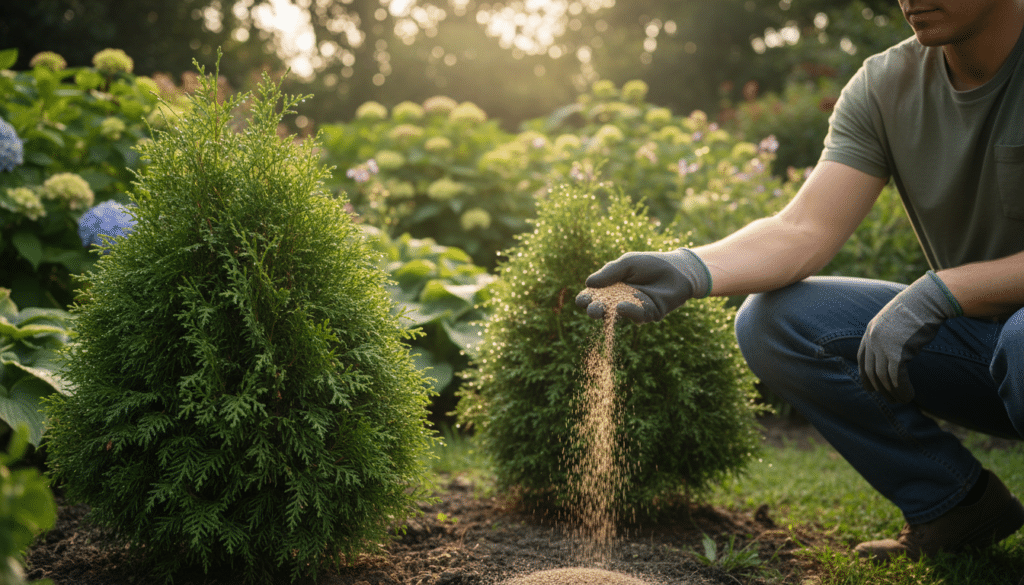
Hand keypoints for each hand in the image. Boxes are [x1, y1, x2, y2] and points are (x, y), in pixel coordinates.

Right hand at [574, 249, 710, 322]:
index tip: (581, 300)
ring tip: (598, 311)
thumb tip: (588, 283)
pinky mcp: (649, 315)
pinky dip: (629, 311)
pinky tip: (620, 307)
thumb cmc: (651, 264)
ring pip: (619, 316)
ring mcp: (634, 309)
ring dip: (608, 314)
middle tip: (591, 310)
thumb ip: (610, 272)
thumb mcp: (628, 263)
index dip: (586, 299)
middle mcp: (620, 300)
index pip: (594, 296)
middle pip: (604, 309)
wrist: (678, 269)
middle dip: (595, 310)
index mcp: (611, 287)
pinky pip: (637, 316)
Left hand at [858, 271, 962, 402]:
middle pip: (871, 371)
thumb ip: (889, 335)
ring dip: (893, 393)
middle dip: (880, 388)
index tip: (871, 388)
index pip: (862, 359)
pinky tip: (909, 396)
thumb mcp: (896, 322)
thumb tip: (893, 351)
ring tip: (903, 400)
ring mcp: (883, 345)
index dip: (866, 376)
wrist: (927, 300)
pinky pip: (896, 378)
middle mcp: (872, 339)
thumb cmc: (917, 311)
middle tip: (891, 399)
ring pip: (883, 378)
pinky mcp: (897, 352)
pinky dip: (902, 389)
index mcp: (870, 331)